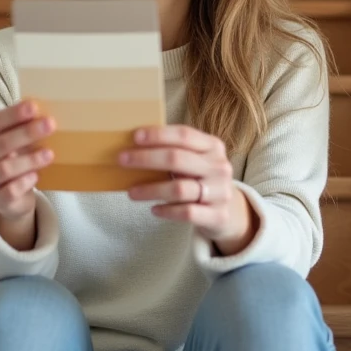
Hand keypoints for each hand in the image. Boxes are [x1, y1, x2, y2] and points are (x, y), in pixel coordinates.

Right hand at [0, 100, 55, 239]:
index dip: (14, 114)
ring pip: (5, 168)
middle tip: (50, 124)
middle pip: (2, 143)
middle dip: (27, 133)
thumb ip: (24, 131)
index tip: (34, 106)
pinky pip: (10, 190)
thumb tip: (45, 113)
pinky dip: (24, 182)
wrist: (10, 201)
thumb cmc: (16, 166)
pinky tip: (36, 176)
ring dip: (29, 159)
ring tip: (50, 154)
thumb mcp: (17, 147)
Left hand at [120, 125, 257, 255]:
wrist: (228, 211)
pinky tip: (154, 209)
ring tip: (131, 192)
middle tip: (122, 160)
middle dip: (146, 158)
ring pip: (179, 188)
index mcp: (213, 146)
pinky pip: (187, 212)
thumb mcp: (196, 161)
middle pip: (177, 159)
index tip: (134, 136)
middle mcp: (219, 167)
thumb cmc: (201, 180)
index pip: (184, 135)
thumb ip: (175, 151)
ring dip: (151, 189)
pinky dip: (167, 211)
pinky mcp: (218, 215)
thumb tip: (135, 146)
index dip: (158, 135)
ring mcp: (220, 192)